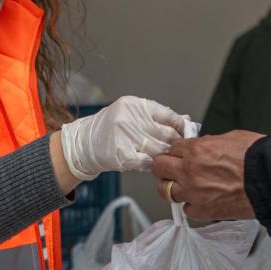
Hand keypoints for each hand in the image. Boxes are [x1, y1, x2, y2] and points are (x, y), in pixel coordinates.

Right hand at [58, 96, 186, 180]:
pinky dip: (152, 164)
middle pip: (164, 133)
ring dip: (165, 155)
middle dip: (175, 142)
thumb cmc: (111, 128)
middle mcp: (129, 118)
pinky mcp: (122, 154)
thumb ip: (157, 116)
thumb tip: (185, 120)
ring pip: (158, 149)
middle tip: (179, 148)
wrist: (84, 143)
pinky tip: (151, 163)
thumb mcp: (133, 114)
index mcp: (134, 105)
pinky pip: (147, 161)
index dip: (179, 125)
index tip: (185, 132)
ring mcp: (124, 137)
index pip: (166, 114)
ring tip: (166, 157)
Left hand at [151, 131, 263, 218]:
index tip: (178, 155)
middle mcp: (189, 172)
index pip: (171, 148)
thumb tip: (204, 147)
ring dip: (173, 187)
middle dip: (164, 167)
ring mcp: (194, 194)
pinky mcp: (203, 211)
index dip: (176, 151)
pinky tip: (201, 200)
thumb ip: (209, 144)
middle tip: (171, 169)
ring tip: (184, 186)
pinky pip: (187, 209)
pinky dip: (192, 204)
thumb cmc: (258, 158)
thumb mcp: (230, 138)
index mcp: (196, 150)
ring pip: (166, 192)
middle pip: (159, 169)